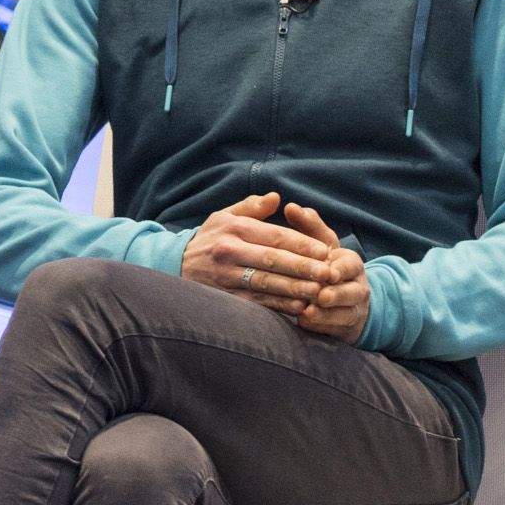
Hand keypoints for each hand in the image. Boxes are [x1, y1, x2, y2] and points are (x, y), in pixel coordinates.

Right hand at [181, 191, 336, 313]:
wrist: (175, 265)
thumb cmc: (209, 238)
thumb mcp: (224, 216)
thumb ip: (252, 207)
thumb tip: (277, 197)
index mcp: (235, 228)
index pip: (275, 236)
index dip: (303, 244)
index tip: (326, 251)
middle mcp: (230, 251)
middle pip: (274, 260)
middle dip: (305, 267)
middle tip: (329, 273)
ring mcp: (226, 276)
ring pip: (267, 283)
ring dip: (296, 288)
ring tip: (320, 291)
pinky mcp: (224, 297)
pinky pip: (256, 302)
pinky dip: (278, 305)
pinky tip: (298, 307)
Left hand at [277, 202, 370, 344]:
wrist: (348, 300)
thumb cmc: (328, 265)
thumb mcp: (322, 245)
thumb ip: (309, 226)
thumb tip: (290, 206)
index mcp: (351, 263)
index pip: (350, 264)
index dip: (340, 268)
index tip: (329, 271)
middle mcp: (357, 286)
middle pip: (352, 291)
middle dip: (336, 293)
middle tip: (320, 295)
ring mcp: (354, 309)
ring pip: (346, 313)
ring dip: (327, 313)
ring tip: (309, 311)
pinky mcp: (345, 328)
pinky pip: (336, 329)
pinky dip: (321, 326)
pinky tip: (303, 322)